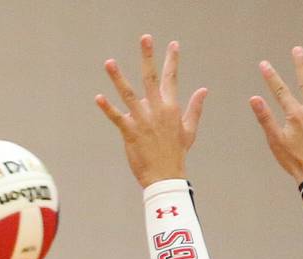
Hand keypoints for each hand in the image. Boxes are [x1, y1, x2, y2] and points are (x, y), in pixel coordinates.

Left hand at [95, 35, 206, 188]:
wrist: (166, 177)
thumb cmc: (177, 154)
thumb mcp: (189, 129)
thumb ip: (195, 108)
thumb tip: (203, 90)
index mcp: (171, 108)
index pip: (171, 79)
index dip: (172, 60)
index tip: (173, 44)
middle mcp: (157, 111)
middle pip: (151, 78)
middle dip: (148, 57)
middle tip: (145, 38)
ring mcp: (143, 121)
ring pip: (129, 94)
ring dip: (118, 78)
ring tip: (109, 62)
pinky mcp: (130, 133)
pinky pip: (117, 118)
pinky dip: (108, 108)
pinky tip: (98, 97)